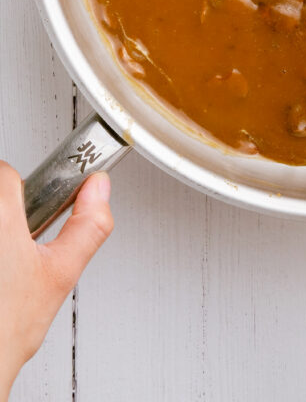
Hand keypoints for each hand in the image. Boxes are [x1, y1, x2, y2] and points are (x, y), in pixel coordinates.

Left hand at [0, 163, 112, 399]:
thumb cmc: (5, 330)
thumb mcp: (61, 274)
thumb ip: (87, 225)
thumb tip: (99, 189)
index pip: (7, 172)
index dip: (22, 192)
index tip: (28, 212)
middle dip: (7, 212)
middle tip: (16, 243)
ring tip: (5, 263)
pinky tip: (1, 270)